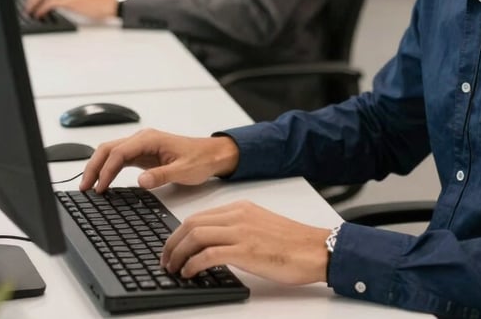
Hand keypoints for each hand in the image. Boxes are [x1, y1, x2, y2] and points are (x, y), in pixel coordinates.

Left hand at [22, 0, 115, 18]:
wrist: (109, 1)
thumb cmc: (95, 0)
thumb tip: (48, 1)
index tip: (29, 0)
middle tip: (27, 8)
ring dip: (32, 5)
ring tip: (30, 12)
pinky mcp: (69, 0)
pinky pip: (49, 3)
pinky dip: (40, 10)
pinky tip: (39, 15)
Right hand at [80, 129, 239, 192]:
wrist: (212, 155)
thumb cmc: (200, 159)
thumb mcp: (183, 170)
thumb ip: (161, 175)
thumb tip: (141, 181)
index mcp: (150, 139)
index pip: (119, 152)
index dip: (106, 170)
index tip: (99, 188)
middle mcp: (143, 139)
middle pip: (109, 149)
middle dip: (94, 166)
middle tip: (84, 187)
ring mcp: (141, 146)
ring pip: (111, 153)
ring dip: (98, 167)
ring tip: (88, 187)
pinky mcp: (143, 155)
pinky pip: (119, 159)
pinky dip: (108, 169)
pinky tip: (103, 183)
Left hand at [163, 201, 330, 284]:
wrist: (314, 248)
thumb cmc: (292, 243)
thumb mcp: (260, 226)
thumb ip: (238, 228)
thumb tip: (214, 244)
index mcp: (241, 208)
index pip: (200, 215)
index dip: (179, 232)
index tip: (172, 247)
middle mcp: (238, 215)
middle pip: (192, 223)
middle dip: (172, 242)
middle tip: (165, 260)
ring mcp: (241, 231)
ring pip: (196, 235)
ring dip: (178, 254)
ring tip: (173, 268)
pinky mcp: (245, 250)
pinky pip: (208, 253)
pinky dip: (193, 264)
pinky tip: (189, 273)